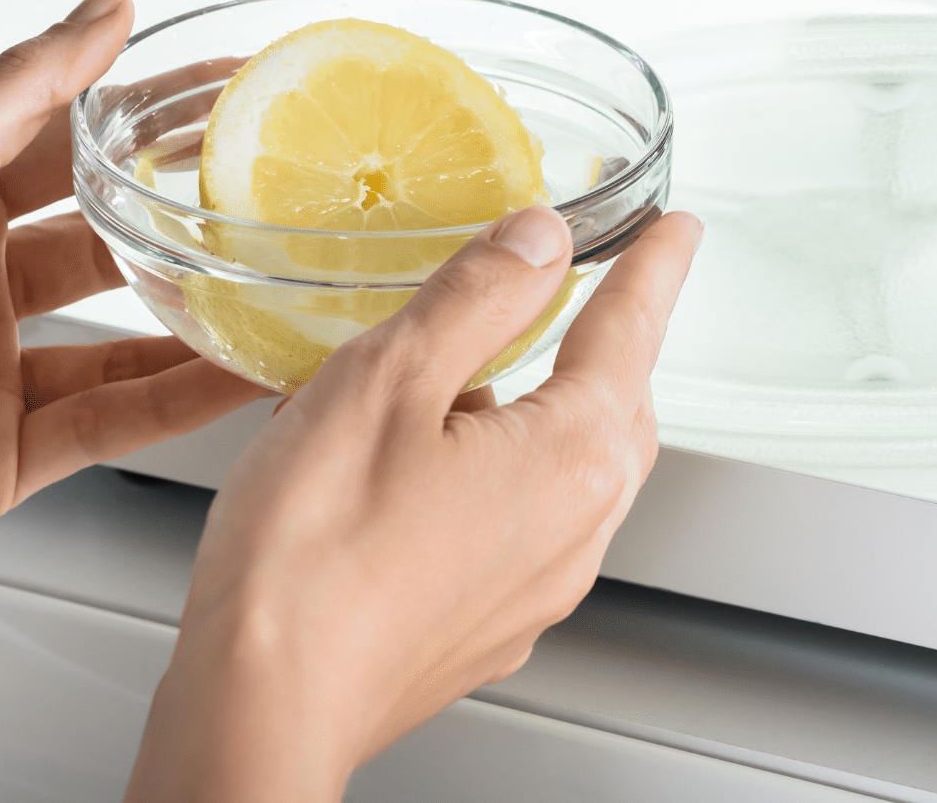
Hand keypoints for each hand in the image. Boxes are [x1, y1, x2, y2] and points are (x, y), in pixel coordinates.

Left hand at [0, 0, 266, 674]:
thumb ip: (26, 88)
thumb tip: (100, 6)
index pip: (65, 143)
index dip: (144, 116)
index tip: (221, 92)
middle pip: (102, 243)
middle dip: (181, 222)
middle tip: (265, 198)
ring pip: (124, 337)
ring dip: (196, 319)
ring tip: (272, 294)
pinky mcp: (8, 456)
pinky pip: (118, 418)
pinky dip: (185, 401)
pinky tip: (239, 380)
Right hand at [125, 202, 700, 802]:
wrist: (261, 705)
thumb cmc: (313, 555)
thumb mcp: (390, 378)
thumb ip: (476, 296)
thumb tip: (538, 239)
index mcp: (569, 457)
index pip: (632, 331)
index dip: (654, 268)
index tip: (675, 231)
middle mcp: (573, 532)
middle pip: (619, 409)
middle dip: (615, 344)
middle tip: (604, 290)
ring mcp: (533, 590)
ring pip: (572, 474)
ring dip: (553, 410)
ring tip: (492, 368)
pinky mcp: (484, 627)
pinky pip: (524, 527)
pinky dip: (505, 472)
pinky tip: (435, 462)